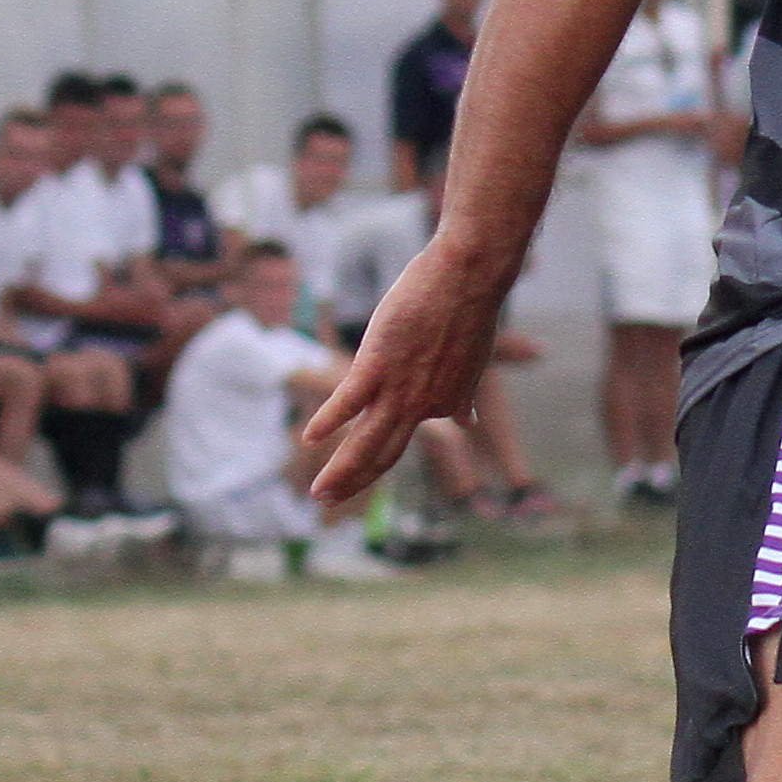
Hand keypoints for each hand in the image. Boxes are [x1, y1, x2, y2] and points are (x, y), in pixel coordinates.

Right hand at [298, 232, 511, 507]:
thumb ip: (462, 395)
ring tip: (321, 495)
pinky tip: (309, 440)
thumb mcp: (471, 363)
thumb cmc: (468, 310)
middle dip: (355, 482)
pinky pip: (348, 401)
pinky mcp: (377, 365)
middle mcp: (421, 406)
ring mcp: (399, 388)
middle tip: (330, 503)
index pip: (406, 436)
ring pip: (365, 441)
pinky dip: (328, 422)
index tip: (361, 468)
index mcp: (442, 404)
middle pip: (383, 454)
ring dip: (342, 472)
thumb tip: (469, 421)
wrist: (468, 277)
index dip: (380, 454)